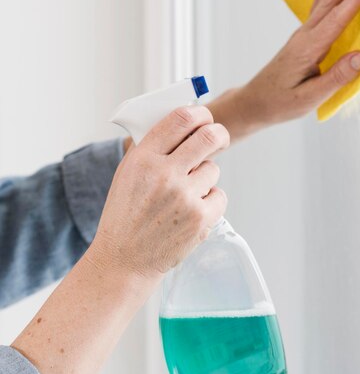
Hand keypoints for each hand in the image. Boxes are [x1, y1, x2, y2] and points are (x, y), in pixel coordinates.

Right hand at [95, 105, 228, 276]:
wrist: (124, 260)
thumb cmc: (126, 216)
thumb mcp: (128, 175)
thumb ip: (153, 150)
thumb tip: (185, 126)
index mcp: (143, 159)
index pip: (180, 119)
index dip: (200, 113)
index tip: (204, 117)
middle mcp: (164, 174)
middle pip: (209, 137)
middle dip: (219, 134)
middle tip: (218, 138)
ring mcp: (184, 196)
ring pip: (213, 169)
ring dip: (205, 178)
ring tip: (184, 195)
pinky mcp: (201, 218)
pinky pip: (219, 195)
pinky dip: (210, 201)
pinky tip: (191, 211)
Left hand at [209, 0, 359, 139]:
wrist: (255, 102)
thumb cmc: (281, 103)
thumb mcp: (310, 98)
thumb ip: (337, 78)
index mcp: (309, 49)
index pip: (337, 19)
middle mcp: (306, 36)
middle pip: (331, 0)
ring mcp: (303, 34)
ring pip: (326, 0)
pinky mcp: (303, 38)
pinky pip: (319, 7)